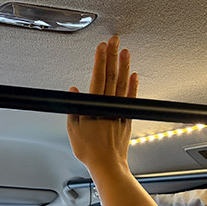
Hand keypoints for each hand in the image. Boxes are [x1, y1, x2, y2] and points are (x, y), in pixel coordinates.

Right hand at [67, 36, 138, 173]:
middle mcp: (109, 106)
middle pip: (111, 76)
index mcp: (94, 107)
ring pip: (123, 84)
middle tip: (115, 40)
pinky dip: (133, 86)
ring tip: (125, 51)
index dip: (100, 61)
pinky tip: (133, 75)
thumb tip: (73, 92)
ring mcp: (119, 111)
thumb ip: (73, 109)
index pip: (97, 78)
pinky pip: (131, 98)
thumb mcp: (72, 130)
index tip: (101, 47)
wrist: (107, 165)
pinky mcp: (127, 118)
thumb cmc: (90, 151)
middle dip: (113, 56)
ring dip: (124, 66)